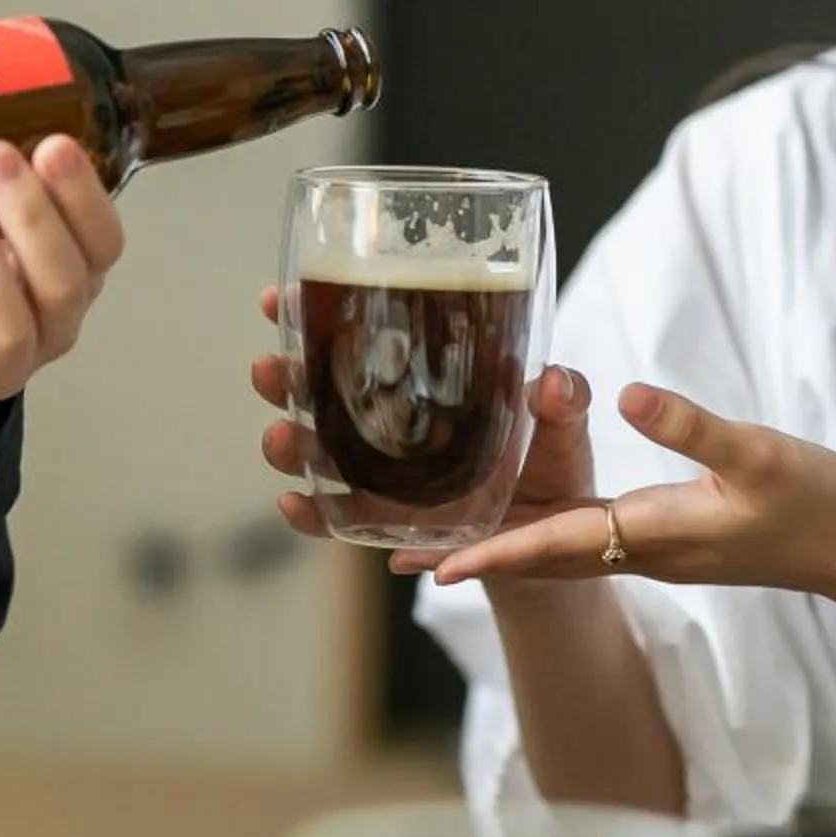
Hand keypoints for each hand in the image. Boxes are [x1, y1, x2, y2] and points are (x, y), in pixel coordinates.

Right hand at [248, 287, 604, 569]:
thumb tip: (549, 382)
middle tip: (270, 368)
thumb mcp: (565, 424)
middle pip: (317, 394)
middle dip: (285, 380)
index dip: (311, 317)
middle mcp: (389, 424)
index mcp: (421, 381)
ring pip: (317, 456)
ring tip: (282, 438)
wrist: (553, 538)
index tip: (279, 298)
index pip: (357, 339)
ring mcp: (381, 476)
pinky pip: (339, 521)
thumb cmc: (552, 463)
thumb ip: (563, 400)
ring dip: (291, 447)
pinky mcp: (386, 525)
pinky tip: (296, 505)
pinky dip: (314, 516)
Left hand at [421, 383, 835, 606]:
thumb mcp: (758, 454)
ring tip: (437, 539)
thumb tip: (627, 395)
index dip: (491, 551)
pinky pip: (586, 541)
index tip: (430, 566)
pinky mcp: (669, 539)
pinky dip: (542, 533)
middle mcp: (642, 549)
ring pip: (559, 552)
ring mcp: (655, 549)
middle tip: (398, 556)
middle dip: (472, 555)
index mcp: (654, 532)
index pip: (554, 545)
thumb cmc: (816, 504)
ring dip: (501, 545)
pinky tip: (524, 514)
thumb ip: (693, 426)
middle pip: (538, 557)